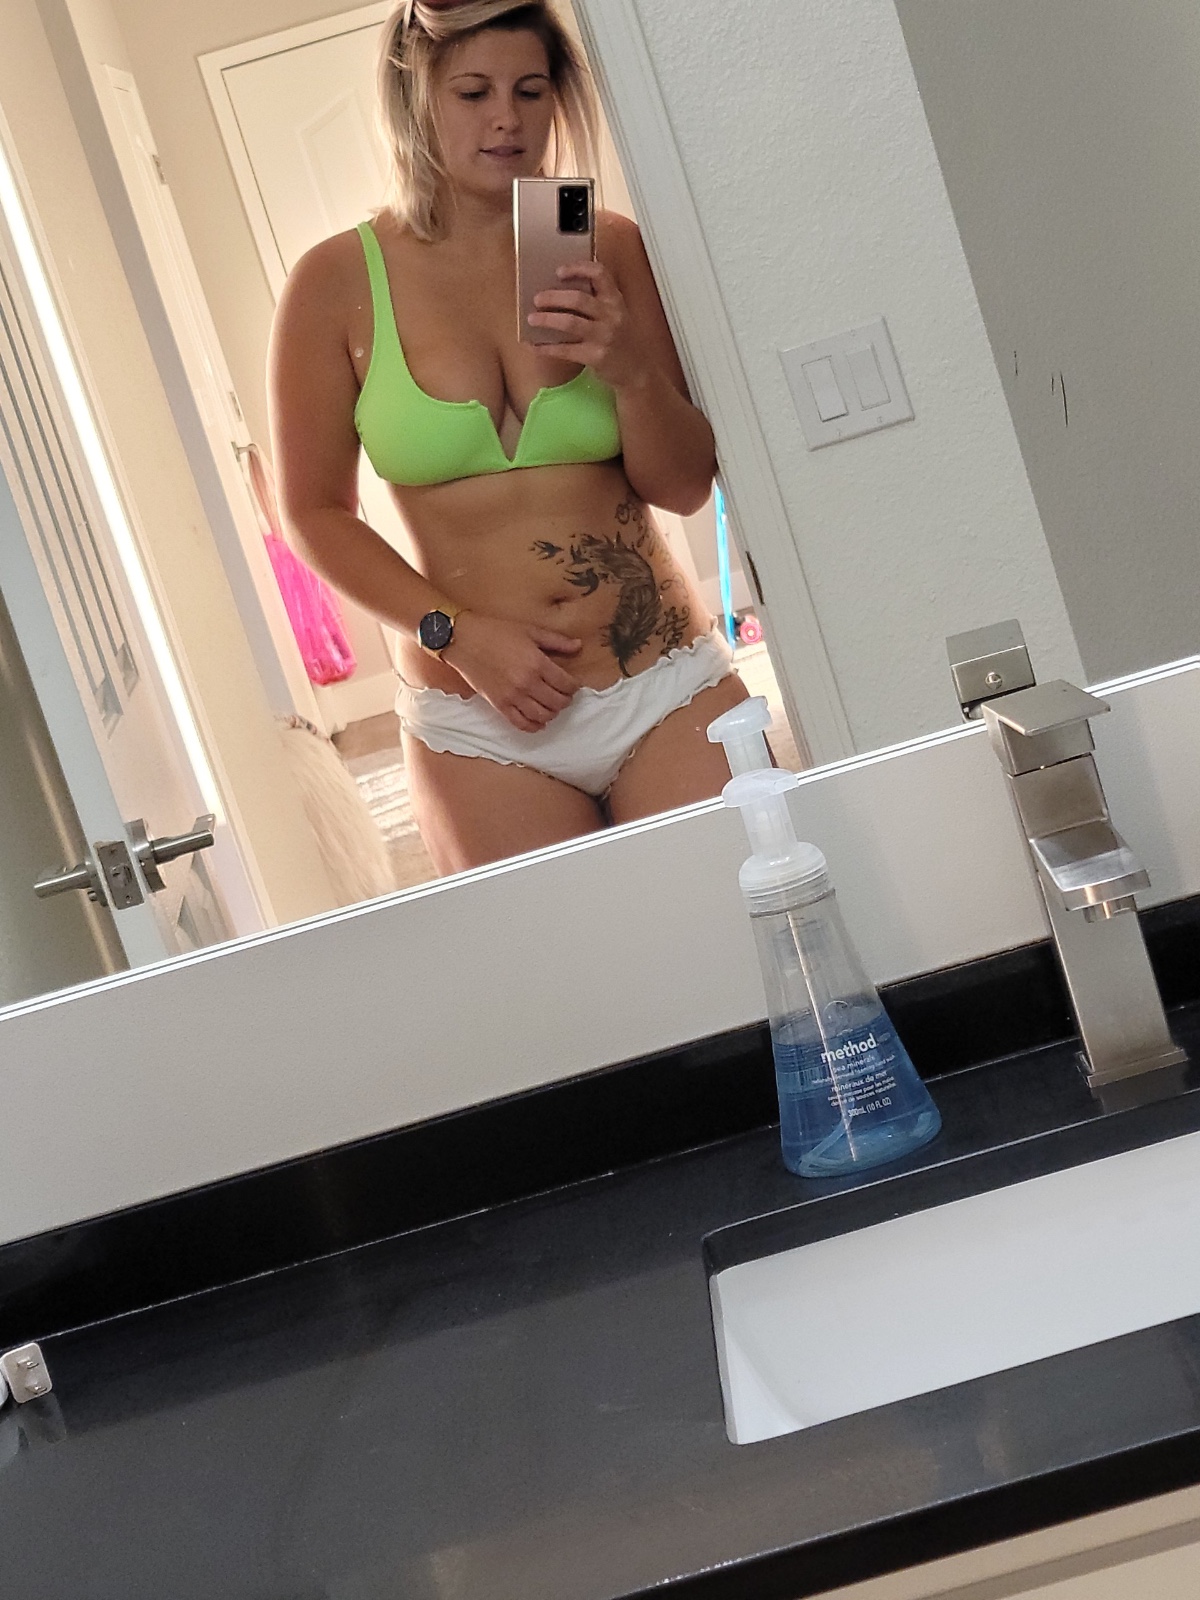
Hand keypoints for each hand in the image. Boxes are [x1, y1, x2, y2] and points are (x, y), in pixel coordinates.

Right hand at [442, 612, 581, 731]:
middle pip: (557, 702)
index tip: (573, 684)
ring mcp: (513, 696)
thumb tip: (578, 646)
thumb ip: (556, 641)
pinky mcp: (499, 704)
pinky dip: (533, 726)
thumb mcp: (530, 631)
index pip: (566, 684)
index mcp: (538, 663)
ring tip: (551, 705)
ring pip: (542, 716)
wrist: (464, 639)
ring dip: (552, 713)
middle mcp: (527, 683)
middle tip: (564, 695)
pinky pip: (521, 723)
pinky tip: (538, 721)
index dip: (574, 686)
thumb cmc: (496, 631)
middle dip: (565, 700)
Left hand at [527, 260, 647, 389]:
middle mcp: (612, 315)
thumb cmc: (621, 339)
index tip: (559, 271)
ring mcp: (604, 337)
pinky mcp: (596, 357)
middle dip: (553, 297)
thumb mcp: (616, 314)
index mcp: (615, 300)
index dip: (578, 269)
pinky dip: (548, 348)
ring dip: (547, 320)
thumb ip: (597, 301)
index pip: (599, 274)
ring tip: (532, 319)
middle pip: (578, 299)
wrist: (637, 370)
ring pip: (570, 323)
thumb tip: (560, 293)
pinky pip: (566, 350)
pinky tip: (536, 346)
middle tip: (537, 299)